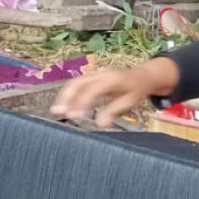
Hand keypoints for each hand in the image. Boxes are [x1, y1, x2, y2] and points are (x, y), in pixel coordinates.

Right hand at [50, 57, 179, 128]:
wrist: (142, 76)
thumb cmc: (137, 90)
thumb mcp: (130, 102)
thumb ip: (114, 111)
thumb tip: (100, 124)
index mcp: (111, 79)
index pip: (92, 90)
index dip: (81, 102)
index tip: (74, 116)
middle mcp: (100, 74)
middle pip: (78, 82)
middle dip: (66, 97)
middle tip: (57, 112)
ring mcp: (95, 74)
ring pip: (75, 82)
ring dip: (64, 96)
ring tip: (56, 111)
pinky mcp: (92, 77)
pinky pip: (77, 83)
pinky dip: (69, 93)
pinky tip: (64, 105)